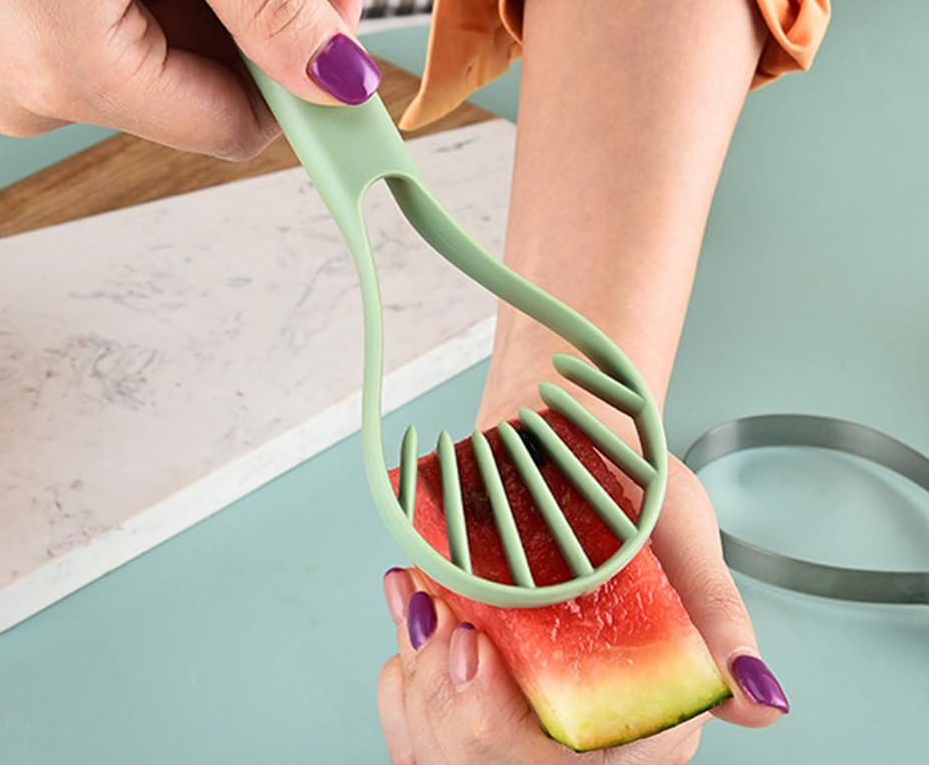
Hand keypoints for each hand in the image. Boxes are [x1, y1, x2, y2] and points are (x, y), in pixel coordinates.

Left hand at [376, 457, 787, 763]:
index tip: (471, 646)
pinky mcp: (477, 676)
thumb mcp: (683, 531)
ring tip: (421, 601)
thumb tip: (764, 697)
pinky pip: (418, 709)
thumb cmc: (630, 483)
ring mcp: (522, 700)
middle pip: (494, 764)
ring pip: (446, 746)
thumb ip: (717, 617)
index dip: (503, 727)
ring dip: (419, 674)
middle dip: (449, 701)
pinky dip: (404, 660)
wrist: (567, 436)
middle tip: (439, 619)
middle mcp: (582, 718)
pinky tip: (412, 602)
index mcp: (645, 711)